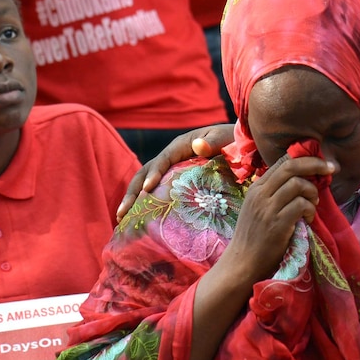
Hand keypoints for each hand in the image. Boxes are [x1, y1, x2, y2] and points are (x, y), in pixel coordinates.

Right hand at [117, 124, 234, 220]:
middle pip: (145, 173)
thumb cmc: (232, 140)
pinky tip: (136, 221)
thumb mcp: (224, 138)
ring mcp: (170, 170)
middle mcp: (170, 158)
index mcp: (180, 146)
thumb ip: (213, 142)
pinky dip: (144, 205)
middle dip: (132, 193)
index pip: (162, 161)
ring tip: (121, 219)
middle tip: (122, 213)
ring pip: (144, 184)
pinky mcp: (173, 182)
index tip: (147, 190)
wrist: (239, 145)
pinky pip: (155, 193)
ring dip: (132, 200)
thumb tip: (198, 146)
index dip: (153, 174)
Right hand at [219, 154, 334, 281]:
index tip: (322, 163)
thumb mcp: (257, 208)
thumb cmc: (253, 237)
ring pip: (298, 184)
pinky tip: (308, 219)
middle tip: (331, 170)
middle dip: (315, 165)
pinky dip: (310, 210)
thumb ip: (273, 193)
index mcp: (257, 188)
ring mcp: (268, 209)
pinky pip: (301, 205)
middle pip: (291, 166)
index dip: (305, 159)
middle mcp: (260, 194)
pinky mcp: (277, 224)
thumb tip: (300, 179)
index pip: (283, 161)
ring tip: (312, 205)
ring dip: (312, 193)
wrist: (242, 263)